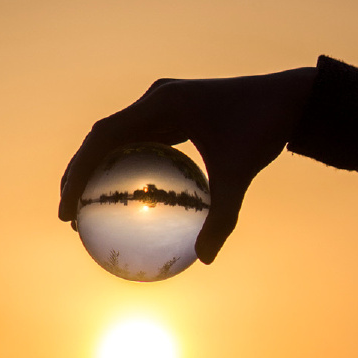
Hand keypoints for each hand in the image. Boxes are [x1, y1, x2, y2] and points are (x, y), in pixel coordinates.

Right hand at [59, 67, 316, 262]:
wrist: (290, 98)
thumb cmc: (264, 130)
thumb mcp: (240, 175)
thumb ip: (222, 216)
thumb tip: (204, 260)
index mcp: (162, 104)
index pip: (103, 138)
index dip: (77, 172)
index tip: (67, 209)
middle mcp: (156, 98)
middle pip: (101, 136)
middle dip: (78, 173)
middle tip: (68, 214)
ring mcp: (164, 103)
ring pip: (118, 136)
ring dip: (98, 166)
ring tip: (87, 206)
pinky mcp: (175, 111)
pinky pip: (142, 139)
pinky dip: (128, 164)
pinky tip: (131, 196)